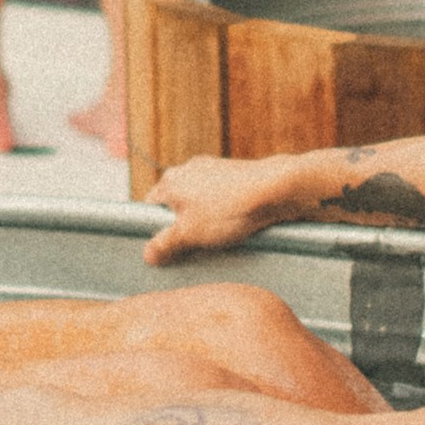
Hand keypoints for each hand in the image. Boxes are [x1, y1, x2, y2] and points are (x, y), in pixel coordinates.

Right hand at [144, 155, 284, 262]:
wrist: (276, 190)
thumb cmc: (230, 209)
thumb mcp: (189, 235)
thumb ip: (164, 245)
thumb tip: (148, 254)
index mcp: (170, 181)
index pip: (149, 209)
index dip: (155, 231)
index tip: (164, 249)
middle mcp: (188, 170)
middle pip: (175, 207)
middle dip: (183, 229)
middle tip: (193, 248)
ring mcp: (212, 170)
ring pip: (199, 204)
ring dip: (205, 222)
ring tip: (219, 238)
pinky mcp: (234, 175)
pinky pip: (220, 199)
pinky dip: (224, 214)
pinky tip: (235, 227)